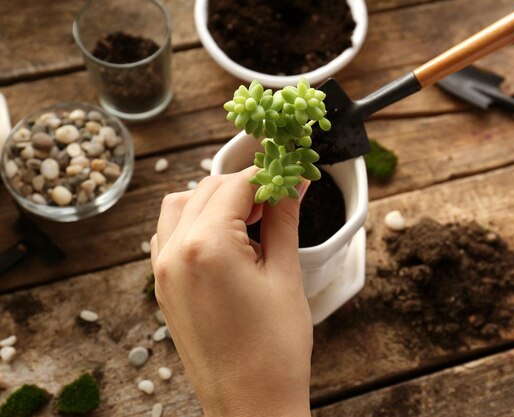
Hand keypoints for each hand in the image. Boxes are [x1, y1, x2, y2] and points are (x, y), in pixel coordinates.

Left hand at [151, 167, 311, 416]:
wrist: (251, 407)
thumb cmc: (274, 351)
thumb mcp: (285, 276)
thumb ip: (284, 220)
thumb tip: (294, 184)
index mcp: (206, 246)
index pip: (236, 184)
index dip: (267, 174)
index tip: (290, 172)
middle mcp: (174, 253)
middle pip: (206, 189)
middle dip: (244, 186)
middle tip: (279, 198)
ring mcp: (162, 272)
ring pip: (181, 207)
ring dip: (216, 200)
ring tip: (253, 219)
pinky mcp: (164, 288)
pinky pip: (170, 235)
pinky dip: (196, 223)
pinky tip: (228, 239)